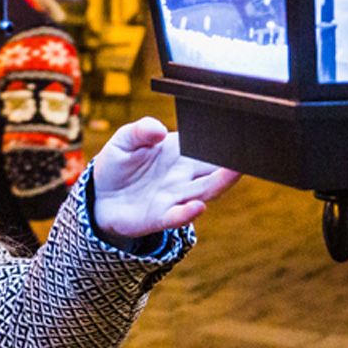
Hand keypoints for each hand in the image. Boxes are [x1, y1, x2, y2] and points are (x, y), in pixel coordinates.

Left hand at [87, 116, 239, 239]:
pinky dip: (188, 213)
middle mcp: (185, 176)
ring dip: (220, 183)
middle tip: (248, 151)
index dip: (223, 141)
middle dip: (230, 162)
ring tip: (235, 172)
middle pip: (214, 170)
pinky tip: (197, 207)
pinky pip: (177, 216)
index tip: (238, 130)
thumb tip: (158, 129)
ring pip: (204, 191)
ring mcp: (175, 197)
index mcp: (181, 153)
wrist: (99, 195)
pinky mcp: (160, 217)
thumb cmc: (118, 163)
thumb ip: (140, 131)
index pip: (208, 146)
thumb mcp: (125, 139)